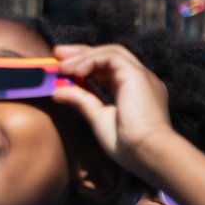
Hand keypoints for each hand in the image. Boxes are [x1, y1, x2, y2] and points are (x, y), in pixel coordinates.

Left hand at [50, 43, 176, 177]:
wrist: (146, 152)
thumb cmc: (127, 144)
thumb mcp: (98, 118)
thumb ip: (81, 101)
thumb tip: (57, 91)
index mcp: (133, 91)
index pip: (107, 69)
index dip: (85, 64)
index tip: (62, 66)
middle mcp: (139, 80)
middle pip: (108, 55)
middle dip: (82, 52)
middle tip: (57, 53)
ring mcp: (141, 76)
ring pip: (110, 52)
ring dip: (83, 55)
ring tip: (62, 65)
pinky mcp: (137, 75)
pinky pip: (112, 56)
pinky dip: (91, 60)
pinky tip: (76, 71)